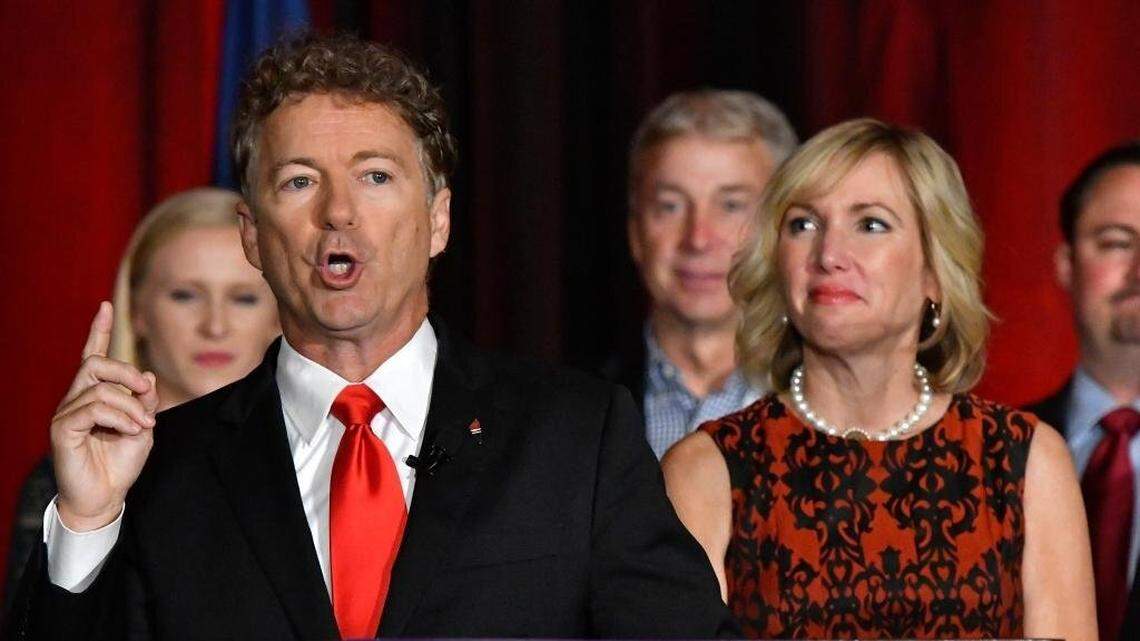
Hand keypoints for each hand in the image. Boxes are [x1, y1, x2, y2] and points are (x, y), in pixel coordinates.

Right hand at [51, 302, 158, 531]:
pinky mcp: (62, 429)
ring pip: (100, 388)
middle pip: (96, 363)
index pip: (92, 356)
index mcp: (95, 396)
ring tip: (142, 426)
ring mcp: (67, 413)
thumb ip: (145, 402)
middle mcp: (76, 399)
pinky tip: (132, 431)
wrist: (106, 497)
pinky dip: (120, 416)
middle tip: (146, 392)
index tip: (106, 306)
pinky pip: (93, 408)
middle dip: (126, 371)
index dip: (99, 330)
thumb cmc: (120, 464)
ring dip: (130, 405)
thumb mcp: (143, 428)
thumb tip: (147, 376)